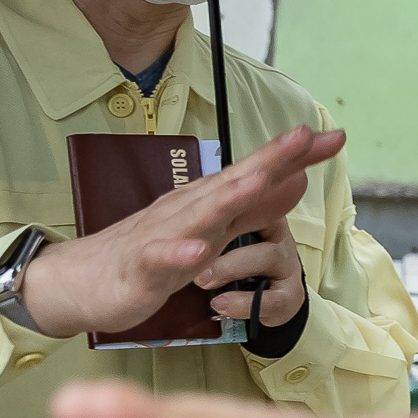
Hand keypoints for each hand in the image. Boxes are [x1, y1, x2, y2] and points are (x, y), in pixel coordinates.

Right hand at [21, 126, 341, 339]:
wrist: (81, 282)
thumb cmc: (152, 254)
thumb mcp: (213, 231)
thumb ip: (254, 208)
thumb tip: (297, 181)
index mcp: (208, 202)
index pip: (257, 172)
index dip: (294, 156)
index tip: (335, 138)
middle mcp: (188, 209)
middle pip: (234, 181)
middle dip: (270, 159)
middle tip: (305, 136)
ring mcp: (162, 236)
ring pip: (199, 215)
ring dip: (230, 197)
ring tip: (259, 180)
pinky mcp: (140, 268)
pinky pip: (160, 260)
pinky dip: (179, 255)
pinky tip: (197, 252)